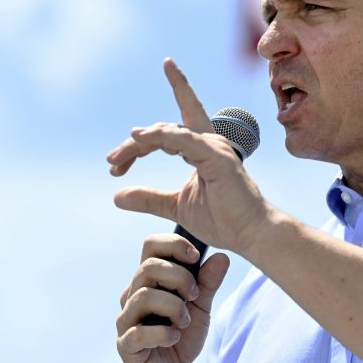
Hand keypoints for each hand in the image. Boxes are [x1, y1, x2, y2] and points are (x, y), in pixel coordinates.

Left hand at [107, 57, 270, 253]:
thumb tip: (118, 195)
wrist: (249, 234)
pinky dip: (161, 137)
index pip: (171, 128)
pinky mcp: (216, 157)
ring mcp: (214, 147)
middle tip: (112, 161)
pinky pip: (184, 139)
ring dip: (140, 141)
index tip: (116, 161)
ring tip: (117, 157)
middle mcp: (209, 142)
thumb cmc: (222, 220)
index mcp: (201, 150)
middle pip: (164, 129)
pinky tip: (139, 138)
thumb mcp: (176, 205)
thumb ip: (149, 198)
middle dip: (135, 143)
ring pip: (169, 131)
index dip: (142, 138)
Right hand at [116, 233, 229, 362]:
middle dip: (179, 278)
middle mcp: (133, 294)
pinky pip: (138, 332)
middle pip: (147, 267)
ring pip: (144, 296)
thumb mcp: (201, 306)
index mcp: (149, 280)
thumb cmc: (183, 335)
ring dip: (173, 307)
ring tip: (184, 321)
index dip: (173, 244)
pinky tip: (173, 337)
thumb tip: (221, 257)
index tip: (195, 256)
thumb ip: (207, 283)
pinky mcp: (125, 344)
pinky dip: (162, 333)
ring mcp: (126, 319)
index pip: (150, 246)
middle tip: (193, 296)